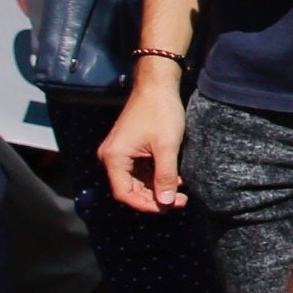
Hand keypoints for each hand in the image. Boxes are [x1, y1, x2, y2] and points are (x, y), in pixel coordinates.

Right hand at [103, 67, 187, 212]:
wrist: (157, 85)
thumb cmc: (160, 112)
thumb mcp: (167, 147)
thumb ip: (165, 176)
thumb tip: (166, 202)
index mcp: (114, 158)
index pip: (125, 193)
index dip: (146, 205)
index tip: (169, 207)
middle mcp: (111, 157)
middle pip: (130, 189)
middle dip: (155, 197)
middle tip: (180, 201)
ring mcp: (120, 152)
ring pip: (137, 180)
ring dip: (157, 187)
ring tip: (181, 191)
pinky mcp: (129, 148)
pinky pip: (140, 170)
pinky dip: (156, 176)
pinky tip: (175, 178)